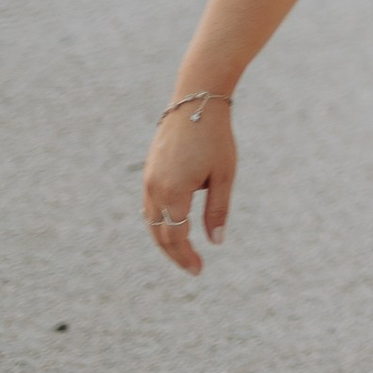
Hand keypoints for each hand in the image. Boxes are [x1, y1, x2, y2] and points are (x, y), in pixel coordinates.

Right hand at [145, 94, 235, 275]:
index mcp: (174, 193)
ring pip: (151, 222)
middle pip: (161, 234)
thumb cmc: (215, 137)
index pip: (177, 237)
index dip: (186, 257)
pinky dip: (159, 222)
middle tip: (193, 268)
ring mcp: (148, 180)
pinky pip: (149, 206)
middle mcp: (155, 189)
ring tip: (183, 252)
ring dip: (165, 239)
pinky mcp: (148, 171)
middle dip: (176, 254)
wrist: (195, 102)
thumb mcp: (224, 175)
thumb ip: (218, 210)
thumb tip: (216, 242)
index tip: (199, 270)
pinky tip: (172, 226)